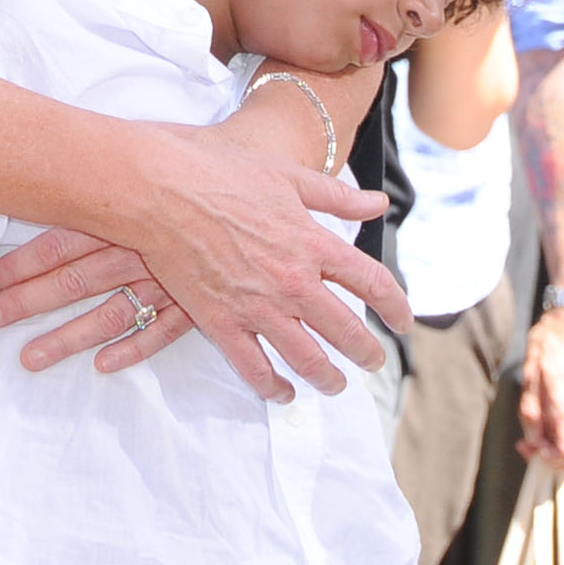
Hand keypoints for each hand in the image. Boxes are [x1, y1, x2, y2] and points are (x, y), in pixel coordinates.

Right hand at [0, 120, 407, 402]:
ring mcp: (257, 306)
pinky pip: (254, 367)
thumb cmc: (221, 172)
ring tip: (336, 385)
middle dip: (366, 353)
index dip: (395, 305)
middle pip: (346, 330)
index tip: (402, 320)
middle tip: (373, 362)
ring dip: (327, 378)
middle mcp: (293, 281)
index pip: (372, 282)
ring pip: (306, 358)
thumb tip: (379, 204)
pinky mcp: (221, 322)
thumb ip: (337, 196)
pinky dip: (272, 387)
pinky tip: (281, 392)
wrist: (161, 189)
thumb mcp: (287, 175)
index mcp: (312, 242)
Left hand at [518, 306, 563, 468]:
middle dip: (549, 456)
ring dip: (554, 443)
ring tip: (532, 428)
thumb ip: (531, 410)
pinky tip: (545, 416)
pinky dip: (561, 431)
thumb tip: (533, 440)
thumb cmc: (549, 342)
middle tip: (527, 442)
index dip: (547, 460)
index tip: (528, 448)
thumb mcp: (530, 374)